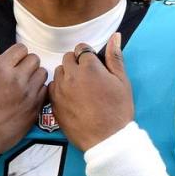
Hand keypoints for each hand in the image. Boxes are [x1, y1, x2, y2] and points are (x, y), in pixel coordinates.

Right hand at [0, 40, 46, 154]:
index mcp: (0, 68)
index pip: (21, 49)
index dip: (16, 54)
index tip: (11, 62)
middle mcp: (17, 78)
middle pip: (34, 59)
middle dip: (27, 64)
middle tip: (17, 73)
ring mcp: (28, 94)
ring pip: (42, 74)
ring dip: (34, 77)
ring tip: (23, 85)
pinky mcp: (35, 109)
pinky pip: (45, 91)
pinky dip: (38, 91)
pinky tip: (27, 97)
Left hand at [49, 32, 134, 151]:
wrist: (106, 140)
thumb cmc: (118, 110)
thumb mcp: (122, 81)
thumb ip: (115, 56)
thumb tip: (115, 35)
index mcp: (89, 67)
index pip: (82, 49)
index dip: (88, 56)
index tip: (94, 66)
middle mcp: (71, 75)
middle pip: (68, 58)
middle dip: (77, 63)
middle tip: (88, 77)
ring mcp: (60, 90)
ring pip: (58, 72)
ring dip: (67, 75)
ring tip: (79, 88)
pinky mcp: (53, 103)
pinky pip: (52, 87)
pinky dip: (59, 88)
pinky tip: (70, 97)